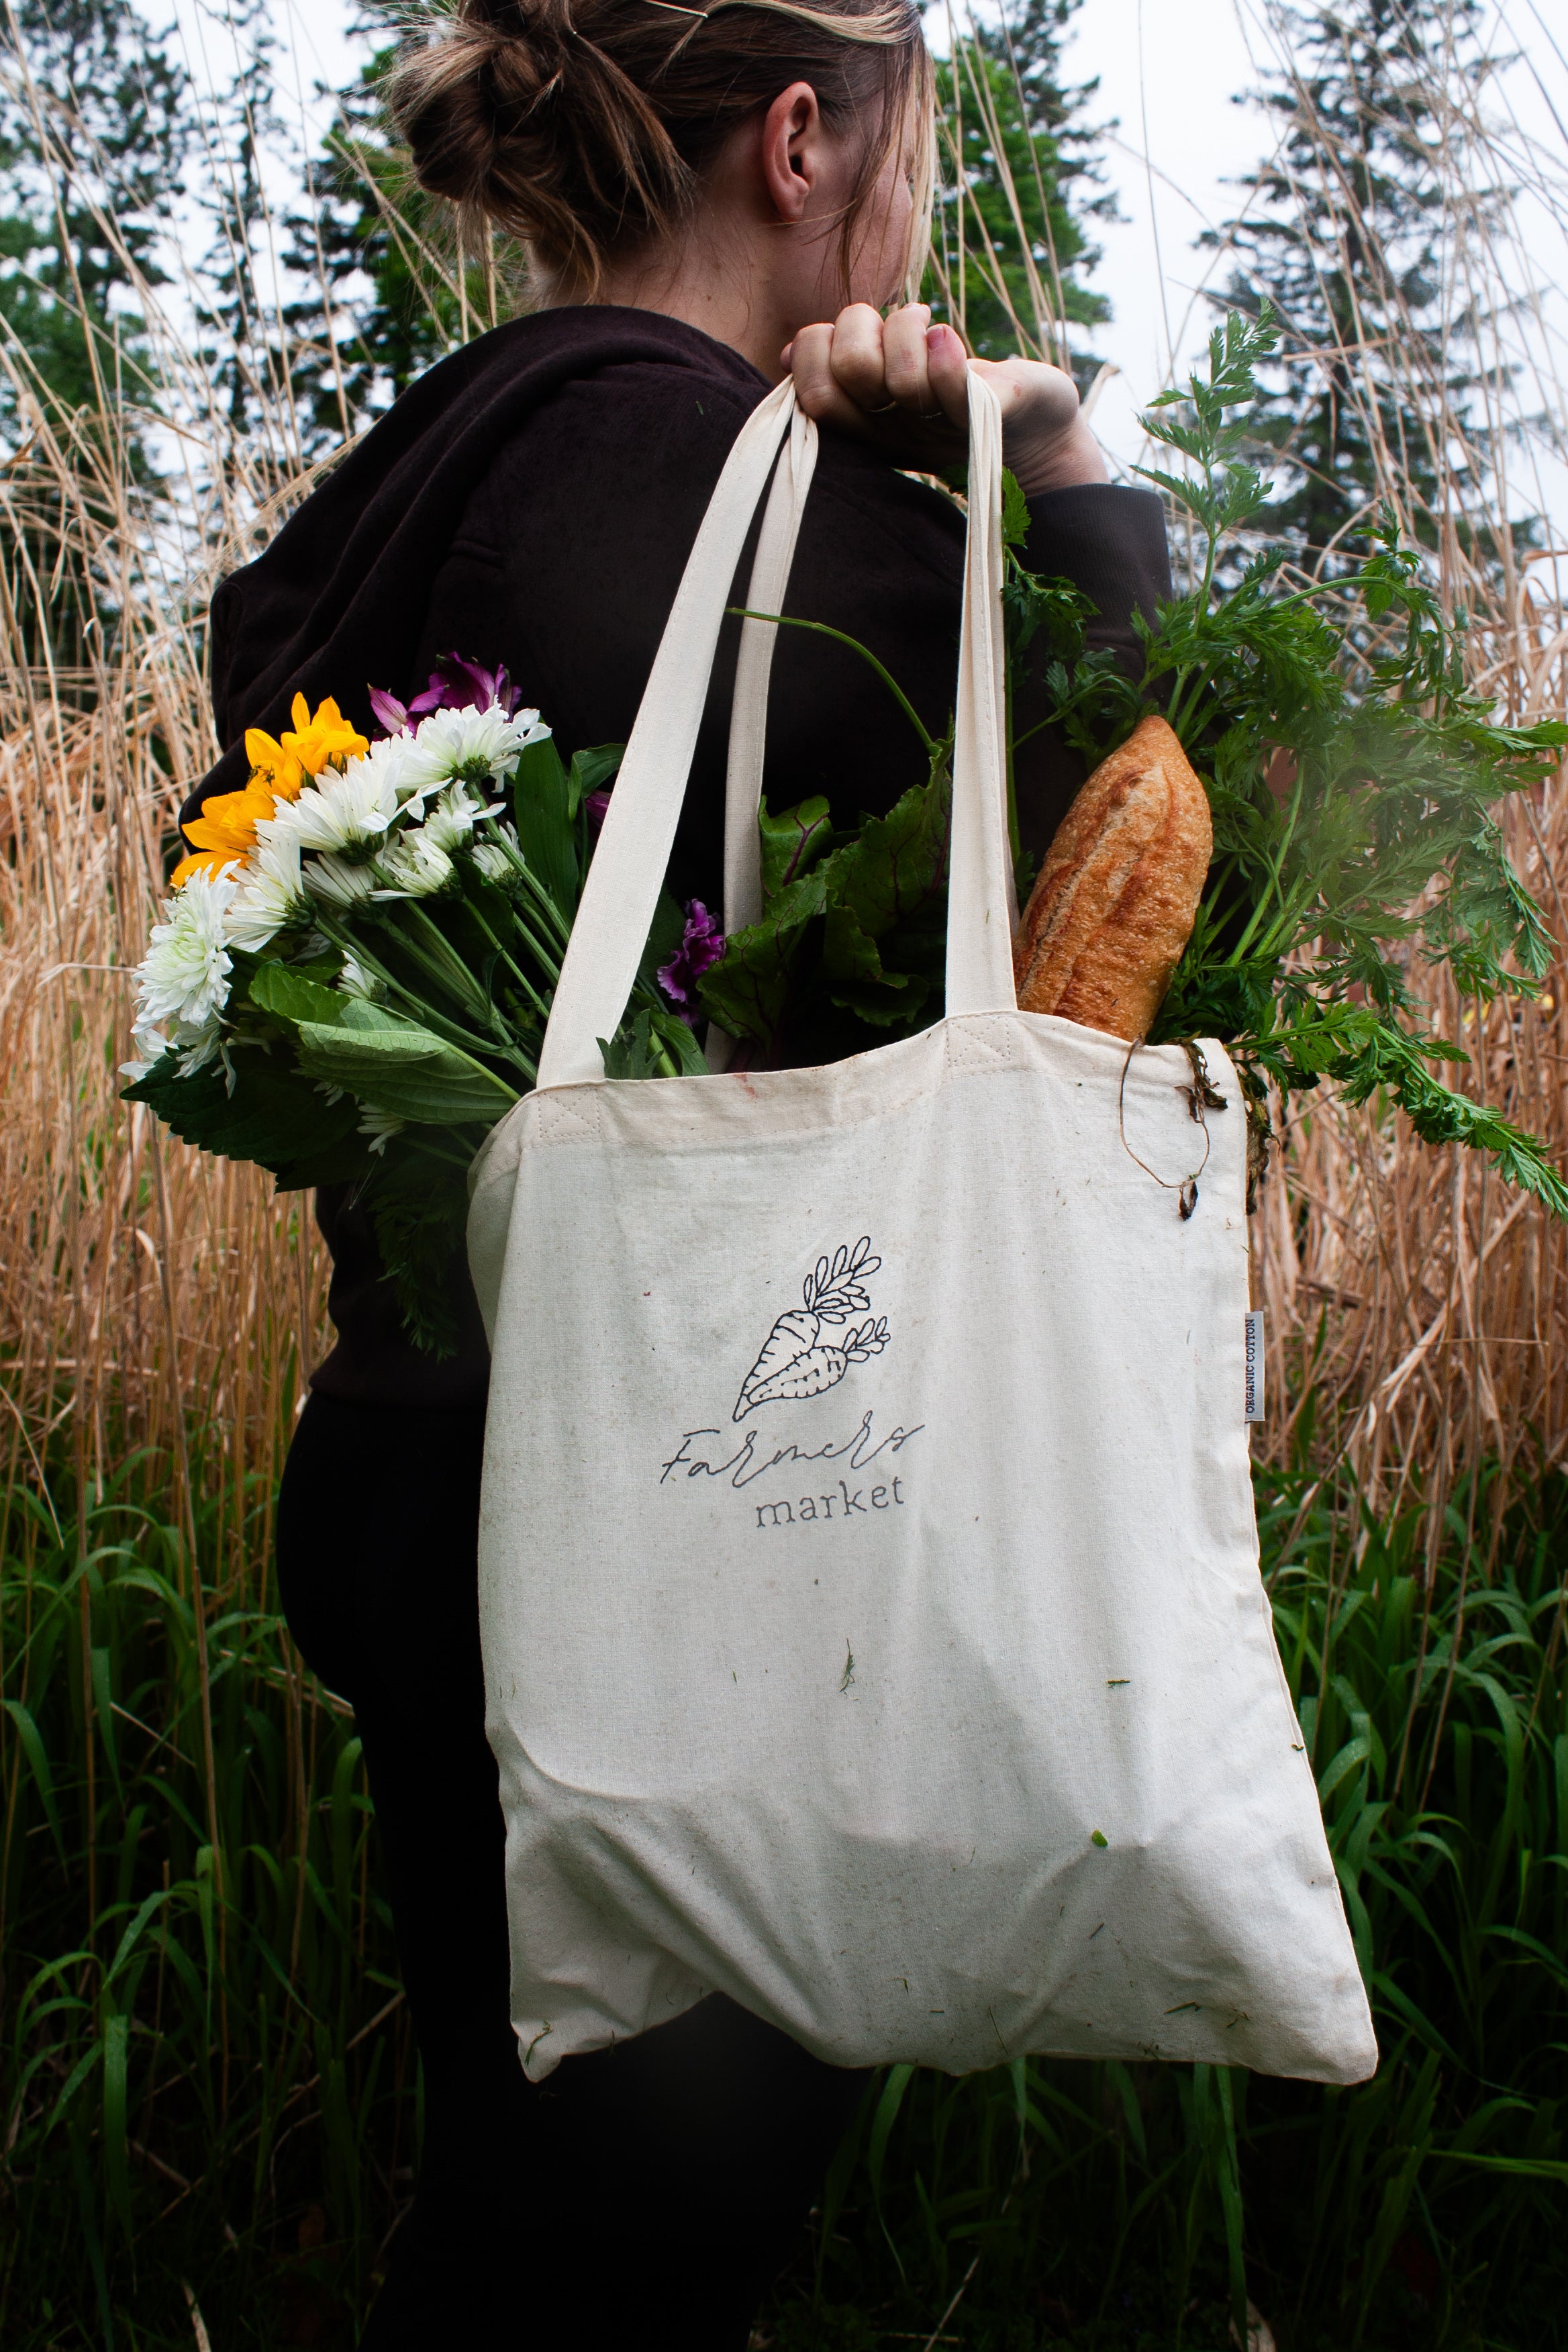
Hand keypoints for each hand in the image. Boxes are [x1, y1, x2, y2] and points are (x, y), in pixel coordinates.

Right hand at [784, 302, 1109, 494]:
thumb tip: (787, 355)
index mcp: (866, 423)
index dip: (816, 346)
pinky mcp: (984, 419)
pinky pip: (950, 381)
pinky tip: (947, 336)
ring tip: (931, 331)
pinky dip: (944, 348)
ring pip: (898, 372)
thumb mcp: (892, 371)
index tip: (849, 334)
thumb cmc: (959, 394)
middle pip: (850, 369)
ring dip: (910, 328)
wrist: (1039, 431)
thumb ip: (844, 360)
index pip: (811, 389)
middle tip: (895, 328)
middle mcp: (894, 432)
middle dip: (865, 326)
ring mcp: (936, 430)